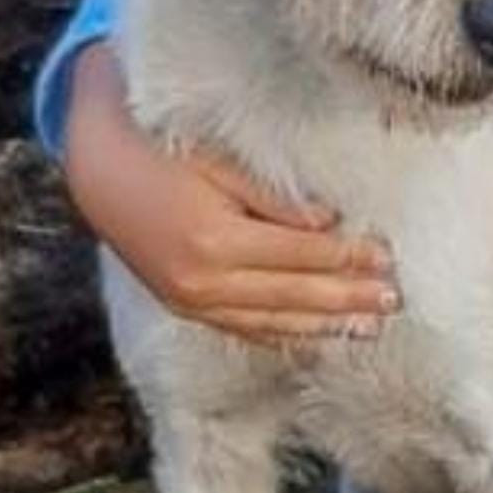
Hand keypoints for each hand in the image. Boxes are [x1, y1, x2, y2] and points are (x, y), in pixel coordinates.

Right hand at [65, 44, 400, 344]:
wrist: (98, 175)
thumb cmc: (163, 154)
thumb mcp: (218, 162)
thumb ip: (273, 198)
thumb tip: (330, 224)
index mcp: (216, 239)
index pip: (302, 256)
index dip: (348, 258)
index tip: (386, 257)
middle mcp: (205, 281)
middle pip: (294, 295)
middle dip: (348, 299)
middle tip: (394, 301)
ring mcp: (192, 301)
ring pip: (272, 322)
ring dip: (325, 326)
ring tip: (369, 328)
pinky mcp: (185, 308)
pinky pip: (244, 329)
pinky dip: (284, 335)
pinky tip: (317, 338)